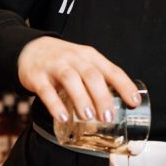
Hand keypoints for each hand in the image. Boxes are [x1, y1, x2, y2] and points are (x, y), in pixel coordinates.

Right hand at [17, 36, 139, 123]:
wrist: (31, 48)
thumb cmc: (64, 61)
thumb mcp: (84, 63)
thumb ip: (98, 81)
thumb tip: (118, 107)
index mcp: (90, 57)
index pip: (111, 70)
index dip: (125, 85)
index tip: (134, 101)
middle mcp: (75, 59)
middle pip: (92, 75)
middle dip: (102, 97)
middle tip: (108, 117)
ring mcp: (55, 66)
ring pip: (71, 80)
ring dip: (81, 99)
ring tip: (88, 117)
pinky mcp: (37, 76)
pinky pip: (46, 90)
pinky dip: (55, 104)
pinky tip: (62, 117)